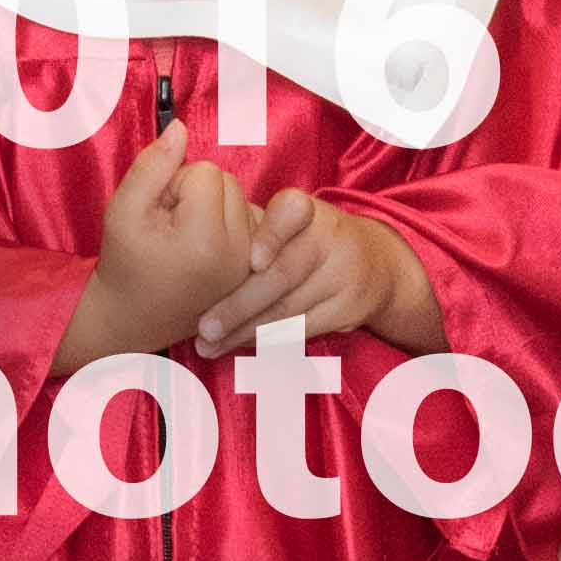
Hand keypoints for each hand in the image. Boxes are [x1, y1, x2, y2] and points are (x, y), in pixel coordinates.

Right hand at [77, 127, 255, 358]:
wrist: (134, 315)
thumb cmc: (124, 262)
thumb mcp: (122, 210)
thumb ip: (151, 165)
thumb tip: (180, 127)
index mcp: (206, 240)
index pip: (204, 171)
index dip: (171, 184)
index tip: (157, 216)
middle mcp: (238, 253)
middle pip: (227, 181)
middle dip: (195, 194)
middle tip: (169, 227)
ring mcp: (250, 264)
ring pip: (239, 197)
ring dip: (211, 207)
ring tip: (184, 237)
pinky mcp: (254, 268)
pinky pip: (249, 217)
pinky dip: (227, 223)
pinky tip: (204, 246)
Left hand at [192, 183, 423, 353]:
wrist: (376, 265)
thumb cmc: (304, 241)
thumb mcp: (286, 224)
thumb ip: (247, 232)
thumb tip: (184, 244)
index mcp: (308, 212)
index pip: (291, 213)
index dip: (271, 236)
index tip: (252, 261)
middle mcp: (330, 239)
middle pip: (283, 275)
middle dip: (239, 305)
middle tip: (203, 327)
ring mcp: (343, 275)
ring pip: (289, 309)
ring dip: (244, 332)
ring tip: (208, 345)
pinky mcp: (348, 309)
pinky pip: (302, 330)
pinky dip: (266, 342)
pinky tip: (237, 348)